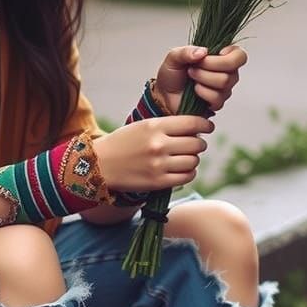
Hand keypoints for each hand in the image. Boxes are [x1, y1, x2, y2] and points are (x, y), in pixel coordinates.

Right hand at [93, 114, 213, 192]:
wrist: (100, 164)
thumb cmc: (123, 143)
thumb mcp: (143, 126)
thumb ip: (168, 125)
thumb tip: (198, 128)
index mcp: (155, 126)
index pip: (193, 124)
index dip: (205, 126)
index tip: (207, 128)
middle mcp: (159, 145)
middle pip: (197, 144)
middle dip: (198, 144)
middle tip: (191, 145)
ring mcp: (159, 165)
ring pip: (194, 161)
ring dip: (193, 159)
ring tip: (183, 158)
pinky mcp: (158, 182)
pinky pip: (188, 176)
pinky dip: (189, 173)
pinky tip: (180, 169)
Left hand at [155, 44, 247, 115]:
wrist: (165, 96)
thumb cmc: (172, 75)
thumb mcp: (174, 57)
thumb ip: (186, 51)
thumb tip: (203, 52)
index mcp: (220, 57)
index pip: (239, 55)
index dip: (229, 55)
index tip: (212, 55)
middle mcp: (226, 73)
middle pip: (232, 68)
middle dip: (210, 65)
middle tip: (194, 67)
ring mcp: (223, 89)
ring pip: (224, 82)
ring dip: (203, 78)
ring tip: (192, 78)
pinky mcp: (217, 103)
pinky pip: (217, 98)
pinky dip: (202, 92)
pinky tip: (195, 90)